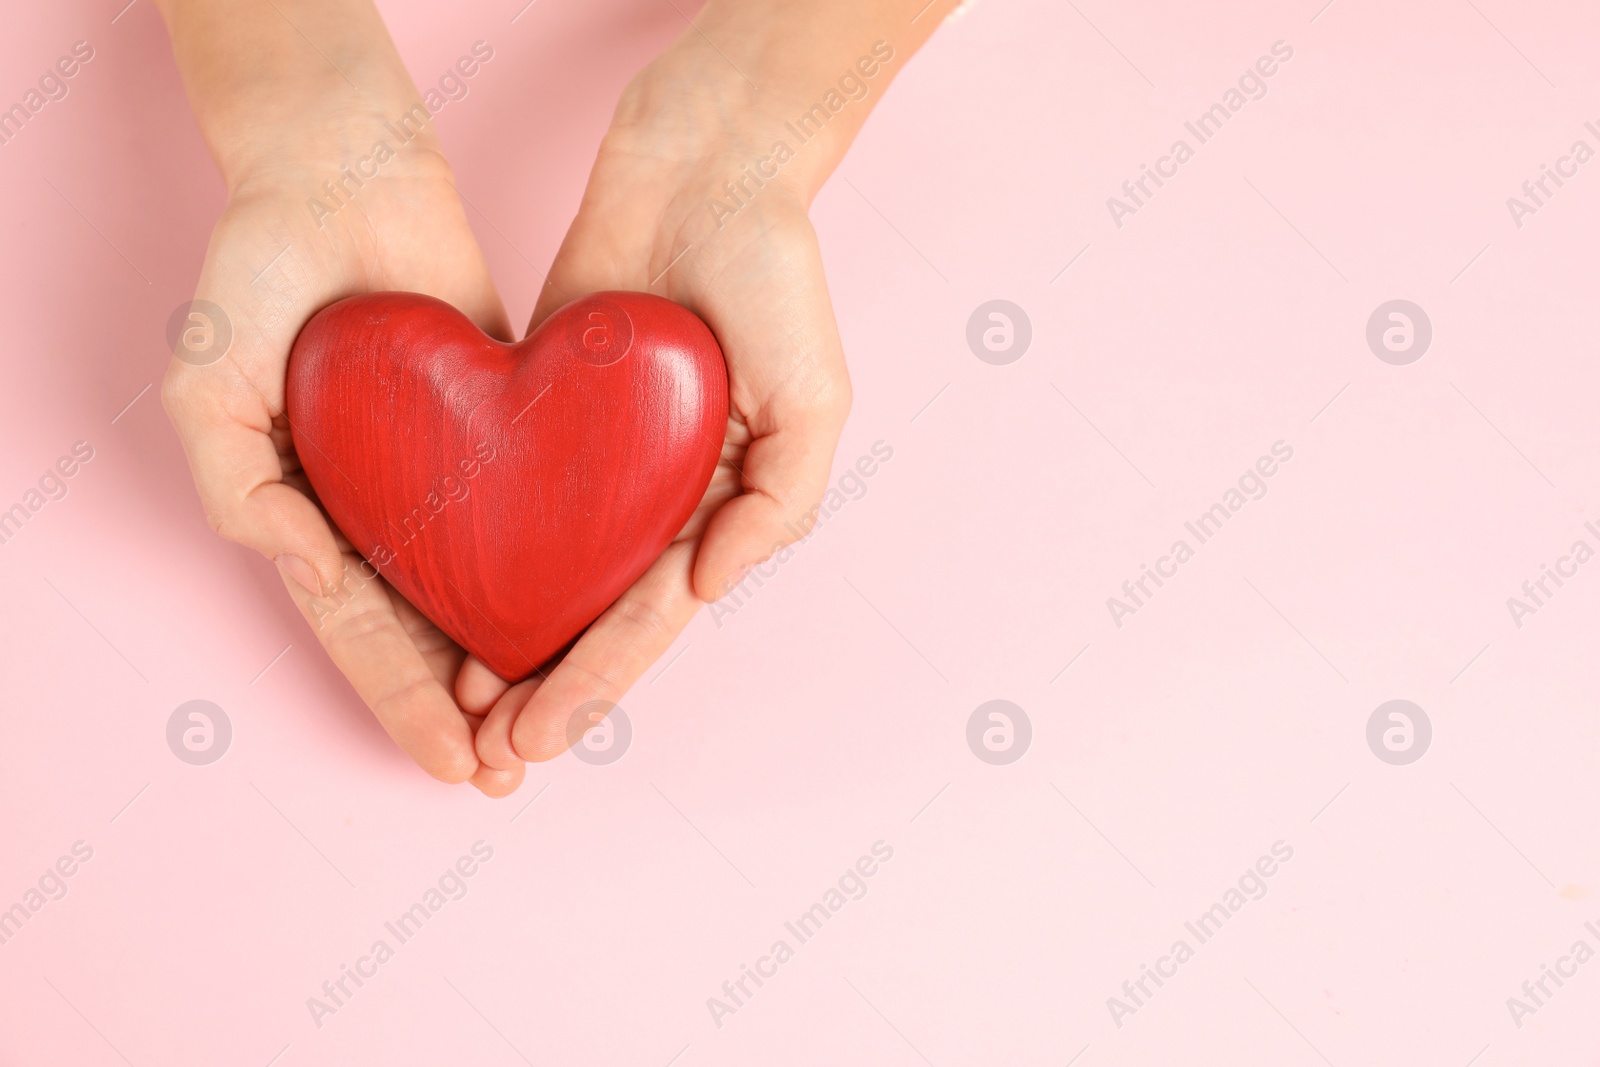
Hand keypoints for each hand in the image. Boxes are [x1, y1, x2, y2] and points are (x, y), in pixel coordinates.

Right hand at [162, 137, 525, 796]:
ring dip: (518, 658)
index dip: (403, 704)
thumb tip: (309, 572)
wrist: (344, 170)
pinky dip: (557, 567)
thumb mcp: (210, 379)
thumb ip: (238, 484)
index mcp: (307, 512)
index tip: (454, 763)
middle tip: (515, 768)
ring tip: (558, 721)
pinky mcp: (505, 423)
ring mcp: (444, 469)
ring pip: (487, 585)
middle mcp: (381, 505)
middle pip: (429, 630)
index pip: (362, 633)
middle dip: (467, 707)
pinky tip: (592, 616)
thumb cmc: (259, 269)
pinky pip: (536, 508)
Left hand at [469, 42, 855, 765]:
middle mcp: (657, 496)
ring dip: (508, 639)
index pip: (651, 616)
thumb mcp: (814, 395)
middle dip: (547, 684)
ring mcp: (598, 458)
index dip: (598, 679)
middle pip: (593, 612)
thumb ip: (780, 502)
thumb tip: (710, 589)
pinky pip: (506, 493)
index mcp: (722, 506)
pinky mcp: (543, 410)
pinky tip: (437, 593)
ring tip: (457, 702)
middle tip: (489, 749)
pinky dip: (478, 550)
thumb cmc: (774, 279)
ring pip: (545, 569)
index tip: (543, 734)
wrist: (702, 169)